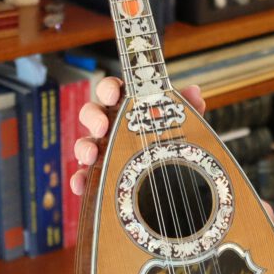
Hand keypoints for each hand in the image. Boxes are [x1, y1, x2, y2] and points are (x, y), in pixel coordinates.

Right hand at [69, 77, 205, 194]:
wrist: (175, 181)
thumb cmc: (172, 143)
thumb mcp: (183, 126)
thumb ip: (186, 110)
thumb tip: (194, 91)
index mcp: (129, 108)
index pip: (113, 90)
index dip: (109, 88)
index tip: (114, 95)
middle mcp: (112, 126)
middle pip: (91, 113)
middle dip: (93, 117)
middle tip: (102, 126)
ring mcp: (104, 150)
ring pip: (84, 143)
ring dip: (84, 147)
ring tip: (92, 155)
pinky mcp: (101, 175)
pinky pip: (84, 176)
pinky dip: (79, 179)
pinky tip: (81, 184)